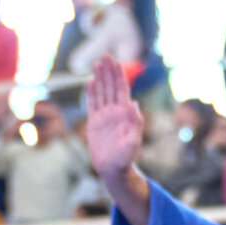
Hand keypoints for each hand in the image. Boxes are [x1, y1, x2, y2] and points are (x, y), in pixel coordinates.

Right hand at [82, 60, 144, 185]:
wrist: (113, 169)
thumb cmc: (126, 158)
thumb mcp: (134, 141)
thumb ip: (135, 123)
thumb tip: (134, 103)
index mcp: (125, 113)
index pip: (121, 89)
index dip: (119, 75)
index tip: (116, 61)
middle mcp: (115, 112)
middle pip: (111, 86)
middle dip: (109, 71)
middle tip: (105, 55)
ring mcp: (104, 116)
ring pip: (101, 92)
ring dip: (99, 78)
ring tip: (97, 64)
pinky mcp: (94, 123)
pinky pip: (92, 104)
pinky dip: (91, 92)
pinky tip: (90, 82)